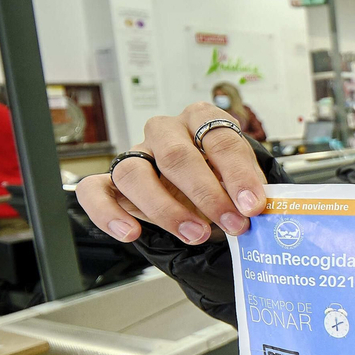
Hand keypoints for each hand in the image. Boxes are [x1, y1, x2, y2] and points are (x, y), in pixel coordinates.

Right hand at [76, 102, 267, 244]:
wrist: (199, 192)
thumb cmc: (221, 179)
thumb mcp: (241, 180)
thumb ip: (249, 191)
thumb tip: (260, 209)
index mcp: (201, 120)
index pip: (219, 138)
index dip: (238, 173)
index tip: (253, 204)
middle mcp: (165, 131)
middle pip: (176, 155)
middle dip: (207, 194)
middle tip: (233, 224)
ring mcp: (135, 155)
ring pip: (133, 173)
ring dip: (165, 209)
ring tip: (196, 235)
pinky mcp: (111, 181)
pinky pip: (94, 191)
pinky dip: (108, 214)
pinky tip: (131, 233)